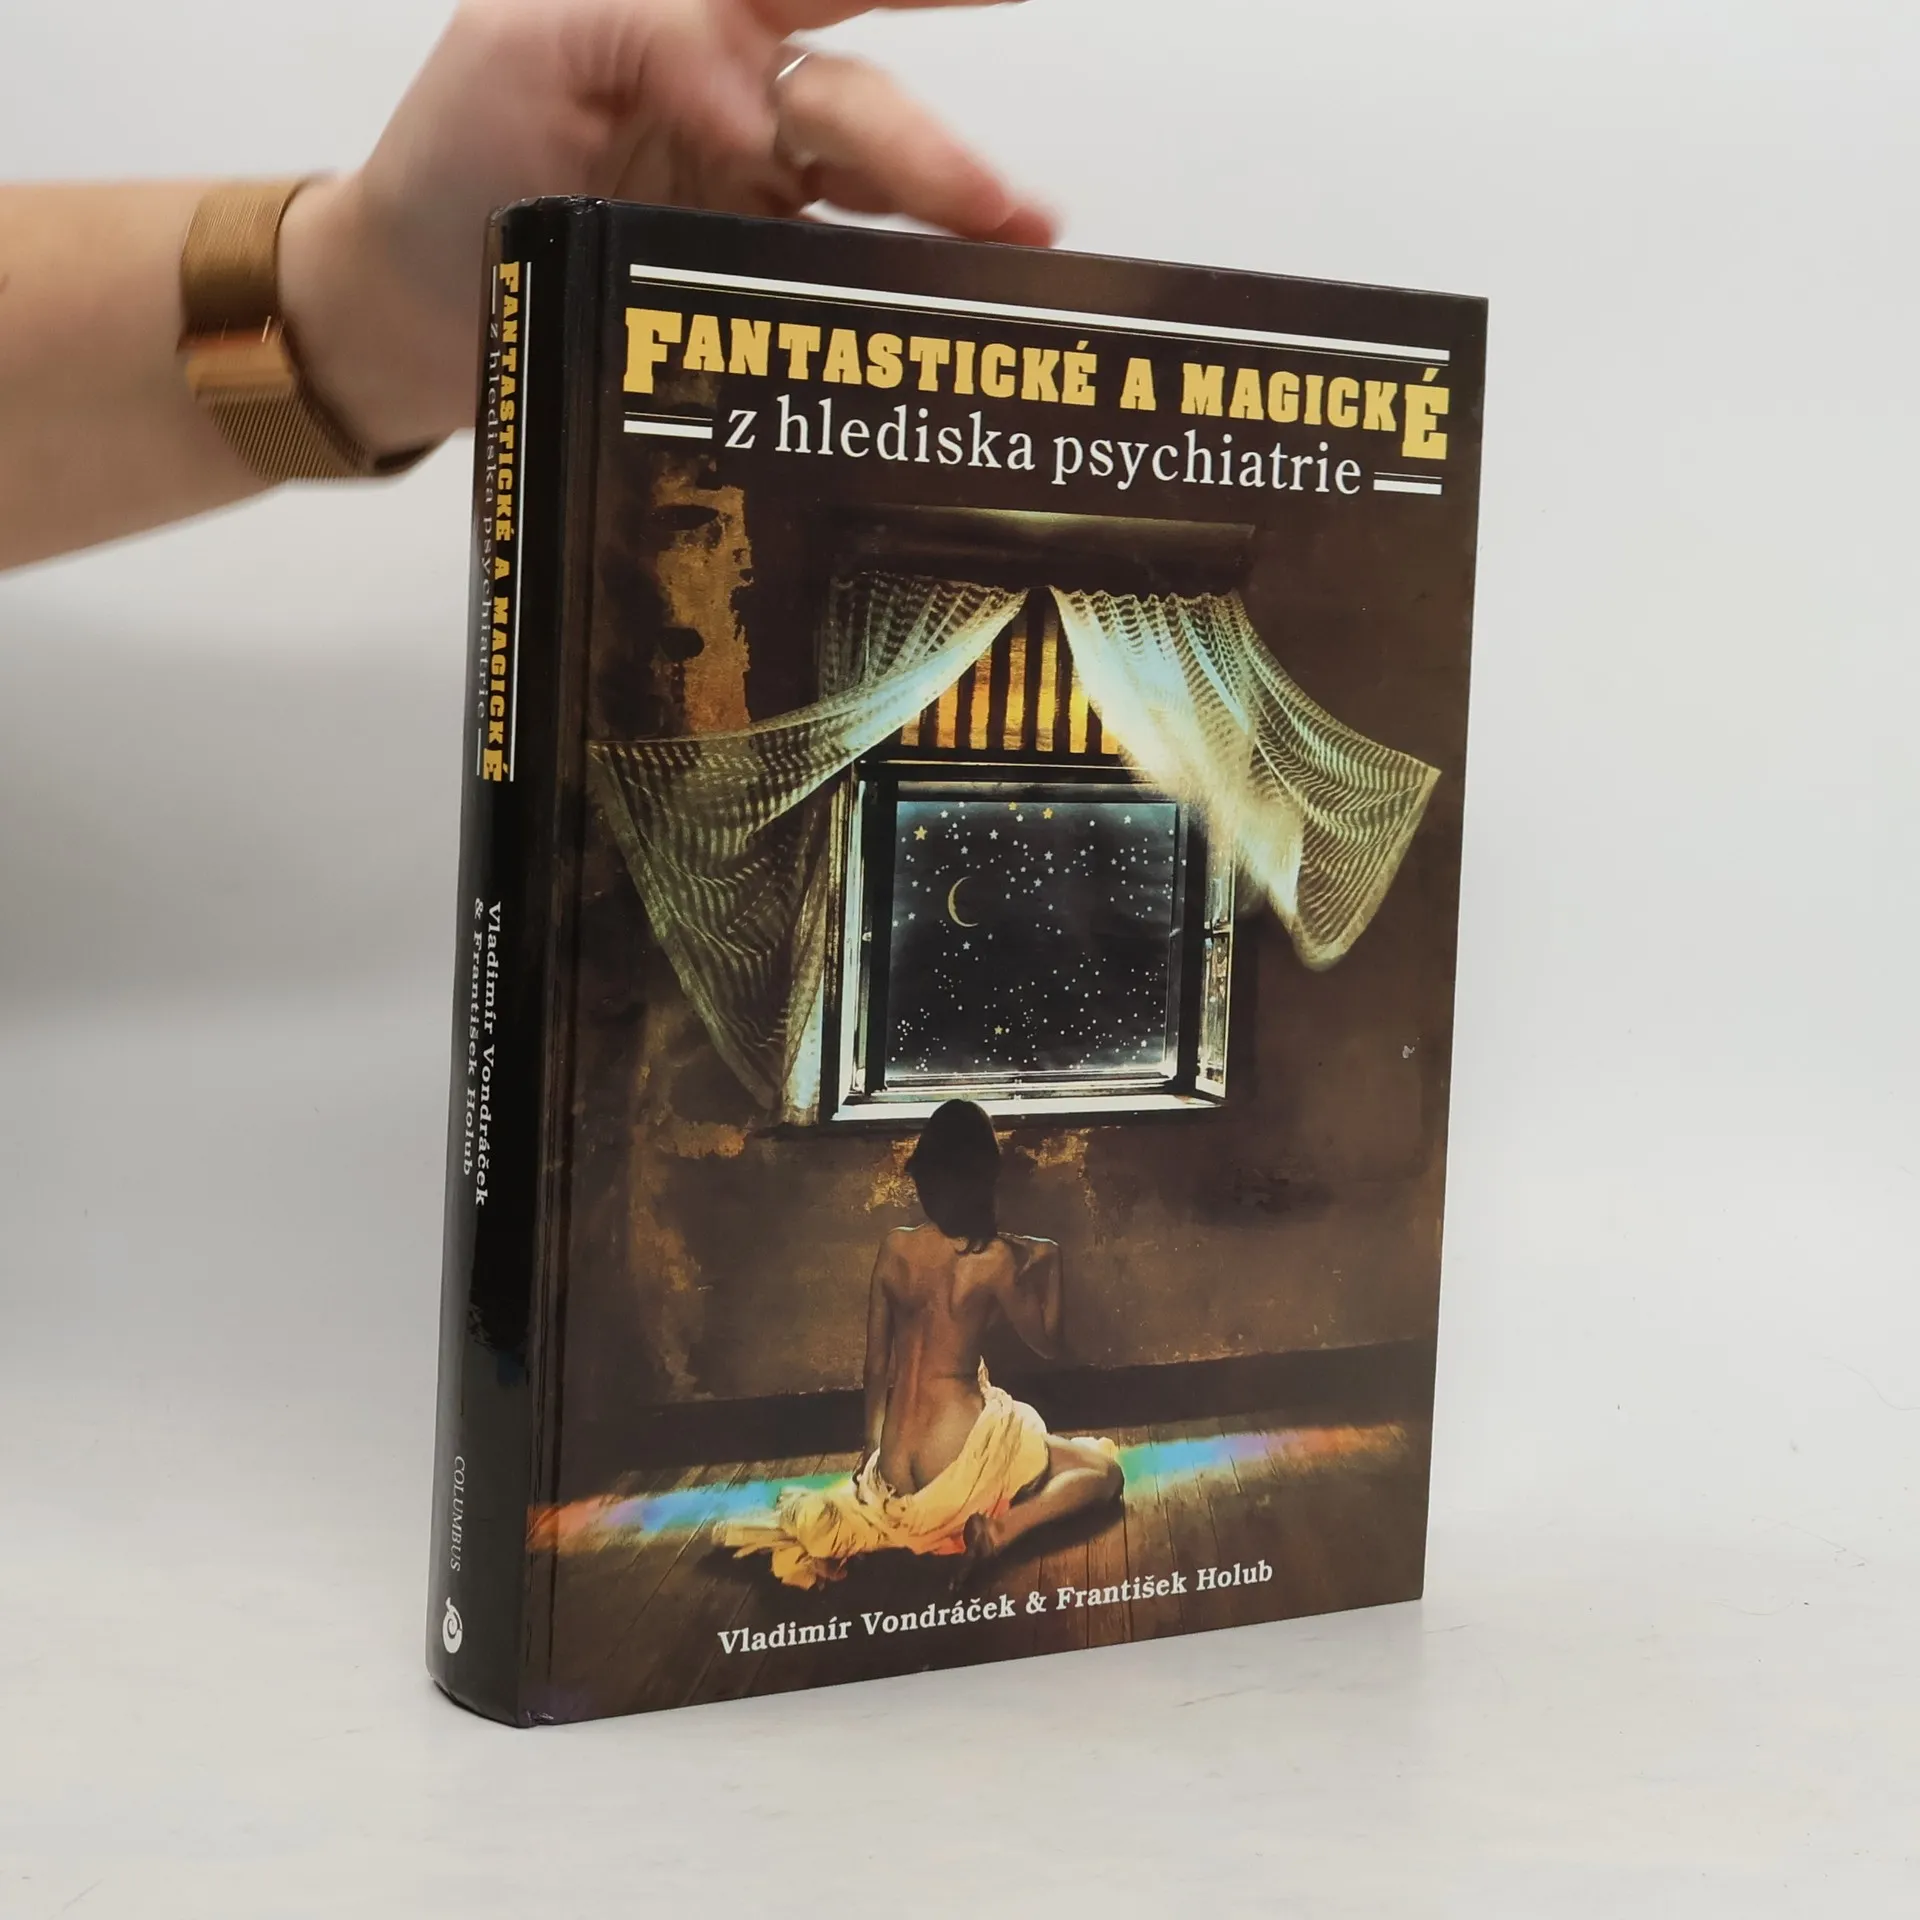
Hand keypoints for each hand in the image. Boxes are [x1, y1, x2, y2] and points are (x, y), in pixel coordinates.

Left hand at [279, 0, 1052, 454]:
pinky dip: (903, 286)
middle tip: (999, 207)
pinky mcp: (749, 284)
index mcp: (686, 24)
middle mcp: (737, 105)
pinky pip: (843, 274)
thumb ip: (644, 33)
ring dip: (949, 212)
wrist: (410, 314)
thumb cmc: (448, 170)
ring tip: (1023, 241)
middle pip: (857, 110)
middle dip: (933, 151)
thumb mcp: (516, 51)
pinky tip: (956, 300)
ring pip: (871, 191)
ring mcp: (753, 200)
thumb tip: (755, 96)